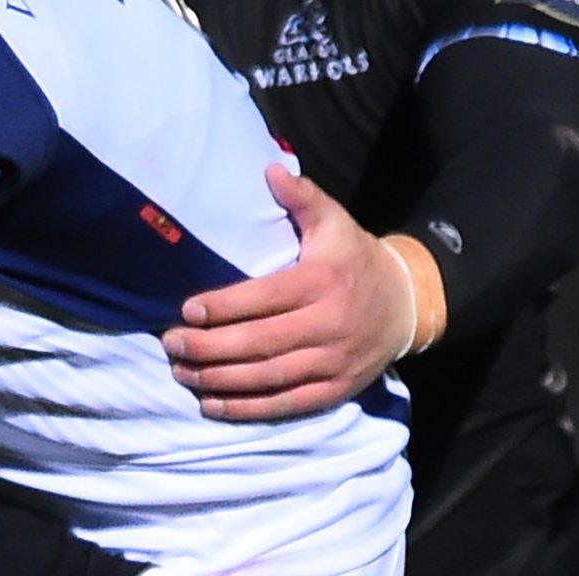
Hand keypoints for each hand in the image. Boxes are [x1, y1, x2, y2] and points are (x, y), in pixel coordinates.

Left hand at [163, 164, 420, 420]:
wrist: (407, 303)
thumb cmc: (354, 258)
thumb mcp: (334, 221)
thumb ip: (302, 197)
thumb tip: (269, 170)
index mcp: (322, 281)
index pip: (266, 298)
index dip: (224, 307)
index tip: (187, 310)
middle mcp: (329, 325)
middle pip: (261, 343)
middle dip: (210, 347)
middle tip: (171, 343)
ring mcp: (333, 362)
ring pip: (269, 378)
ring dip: (220, 380)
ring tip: (182, 373)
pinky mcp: (336, 389)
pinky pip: (287, 404)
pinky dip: (248, 408)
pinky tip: (213, 404)